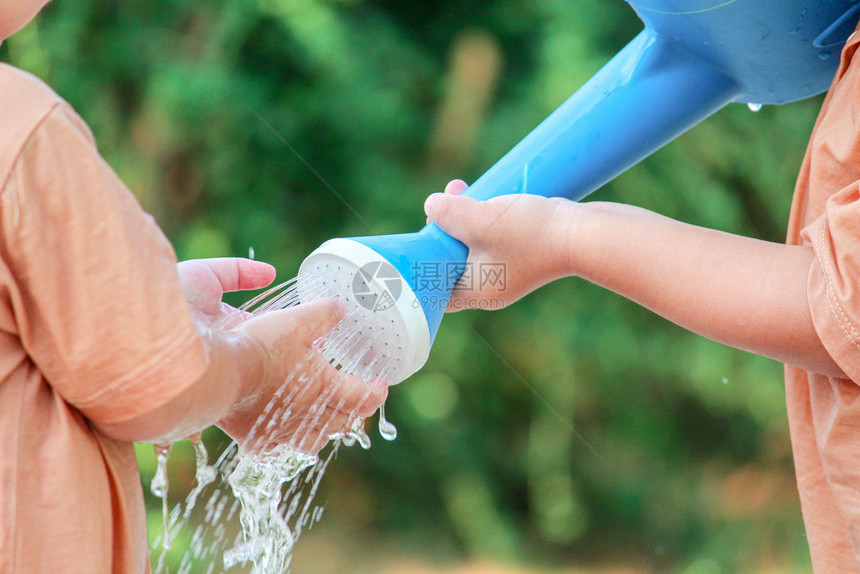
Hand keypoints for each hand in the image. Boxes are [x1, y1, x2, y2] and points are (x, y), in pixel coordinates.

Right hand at [178, 258, 386, 454]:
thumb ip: (324, 314)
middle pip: (344, 424)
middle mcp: (310, 418)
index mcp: (326, 390)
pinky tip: (281, 430)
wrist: (218, 374)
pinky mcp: (258, 441)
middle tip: (352, 398)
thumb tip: (341, 308)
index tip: (380, 383)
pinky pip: (279, 450)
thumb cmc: (260, 347)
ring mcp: (283, 434)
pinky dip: (285, 441)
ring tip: (320, 417)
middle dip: (353, 411)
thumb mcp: (298, 321)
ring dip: (322, 430)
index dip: (377, 391)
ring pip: (314, 441)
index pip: (364, 399)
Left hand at [424, 180, 575, 310]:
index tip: (421, 237)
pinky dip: (482, 219)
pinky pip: (490, 239)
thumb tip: (430, 205)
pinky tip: (482, 195)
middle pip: (451, 262)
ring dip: (461, 217)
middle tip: (440, 203)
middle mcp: (489, 287)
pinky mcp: (520, 254)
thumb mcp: (479, 220)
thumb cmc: (530, 233)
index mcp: (476, 292)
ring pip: (470, 245)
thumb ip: (448, 214)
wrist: (583, 232)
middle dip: (442, 229)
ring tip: (458, 187)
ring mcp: (506, 270)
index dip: (423, 264)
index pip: (435, 289)